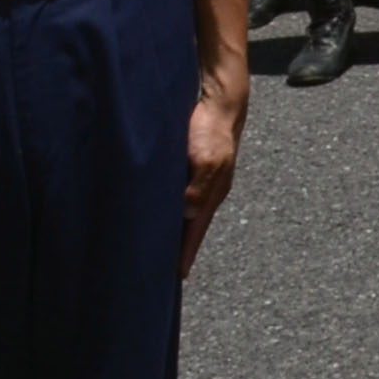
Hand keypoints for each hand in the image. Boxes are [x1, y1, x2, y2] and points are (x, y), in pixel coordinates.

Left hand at [179, 61, 247, 276]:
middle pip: (191, 228)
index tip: (176, 277)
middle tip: (161, 269)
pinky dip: (170, 211)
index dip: (185, 254)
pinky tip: (158, 212)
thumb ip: (196, 186)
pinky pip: (179, 197)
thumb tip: (186, 214)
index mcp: (211, 195)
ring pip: (184, 214)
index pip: (195, 233)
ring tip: (157, 246)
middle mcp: (206, 192)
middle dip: (179, 248)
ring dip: (173, 230)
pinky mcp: (191, 169)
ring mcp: (200, 181)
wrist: (221, 101)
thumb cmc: (211, 128)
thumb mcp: (204, 158)